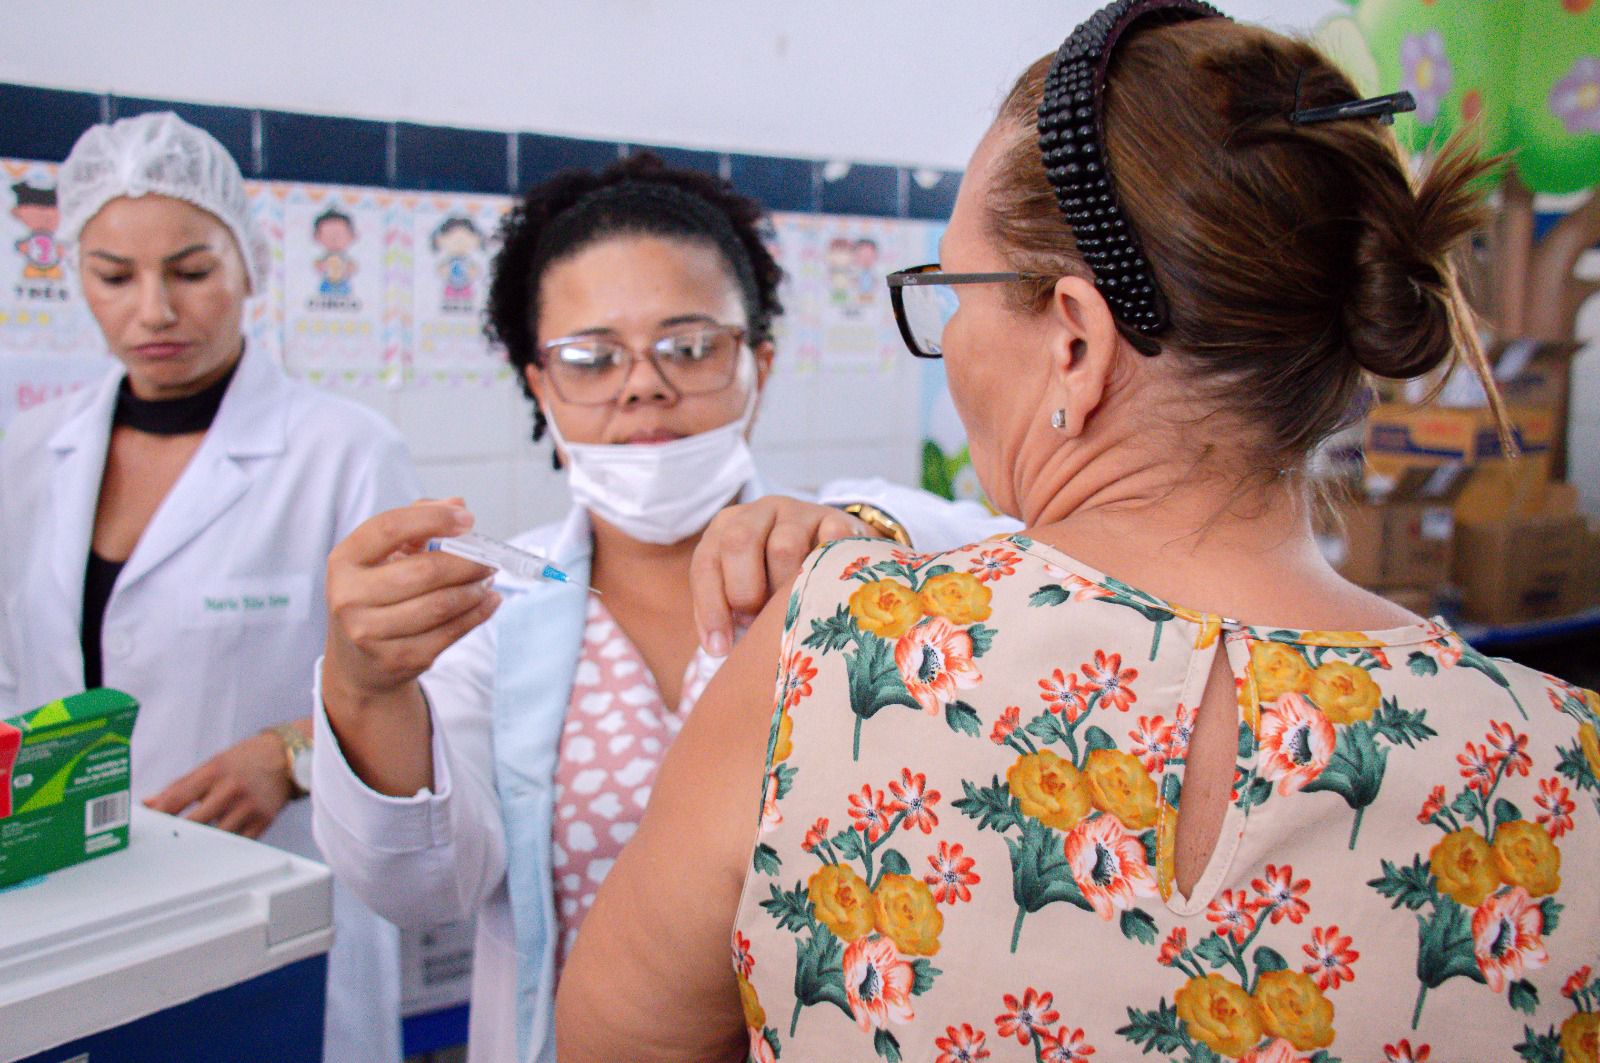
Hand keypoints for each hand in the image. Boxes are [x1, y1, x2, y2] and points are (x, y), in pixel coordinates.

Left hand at [144, 731, 292, 837]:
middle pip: (193, 822)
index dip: (156, 815)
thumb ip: (180, 786)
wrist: (286, 757)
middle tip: (161, 845)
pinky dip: (224, 848)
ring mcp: (248, 807)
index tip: (145, 827)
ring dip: (200, 845)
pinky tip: (214, 850)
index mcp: (214, 772)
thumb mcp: (212, 765)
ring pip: (215, 837)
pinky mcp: (263, 821)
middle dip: (175, 834)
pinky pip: (237, 843)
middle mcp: (231, 789)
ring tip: (186, 851)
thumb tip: (149, 803)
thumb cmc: (245, 760)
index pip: (176, 798)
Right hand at [323, 498, 500, 702]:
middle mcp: (350, 597)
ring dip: (475, 589)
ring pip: (441, 605)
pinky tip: (488, 601)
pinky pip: (450, 633)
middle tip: (488, 558)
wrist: (357, 662)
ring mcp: (371, 633)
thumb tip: (458, 504)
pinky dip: (477, 614)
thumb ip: (416, 522)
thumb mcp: (382, 556)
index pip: (389, 528)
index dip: (432, 519)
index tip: (466, 519)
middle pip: (424, 571)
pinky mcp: (398, 659)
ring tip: (487, 579)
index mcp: (345, 560)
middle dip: (466, 562)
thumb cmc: (375, 595)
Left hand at [690, 498, 871, 655]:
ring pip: (784, 547)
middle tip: (755, 622)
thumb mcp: (746, 587)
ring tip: (789, 612)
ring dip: (783, 589)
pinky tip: (827, 590)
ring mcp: (800, 513)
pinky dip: (825, 569)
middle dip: (743, 591)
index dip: (709, 607)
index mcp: (727, 527)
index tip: (719, 648)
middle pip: (739, 542)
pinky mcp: (835, 519)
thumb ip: (728, 609)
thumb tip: (718, 648)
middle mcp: (760, 513)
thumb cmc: (778, 579)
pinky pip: (829, 541)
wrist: (831, 545)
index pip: (706, 561)